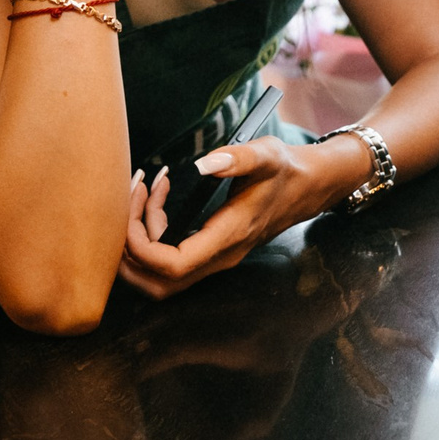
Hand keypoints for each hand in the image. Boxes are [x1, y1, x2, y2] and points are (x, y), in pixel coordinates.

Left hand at [117, 136, 363, 300]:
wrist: (308, 188)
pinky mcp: (210, 252)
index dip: (141, 244)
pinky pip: (169, 260)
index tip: (137, 203)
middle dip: (129, 250)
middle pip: (156, 283)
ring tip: (142, 195)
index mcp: (228, 237)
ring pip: (159, 277)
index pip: (171, 265)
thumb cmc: (286, 171)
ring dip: (138, 243)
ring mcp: (214, 259)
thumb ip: (237, 158)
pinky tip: (157, 200)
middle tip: (130, 201)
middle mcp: (219, 257)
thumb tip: (203, 163)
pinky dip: (152, 236)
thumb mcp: (267, 155)